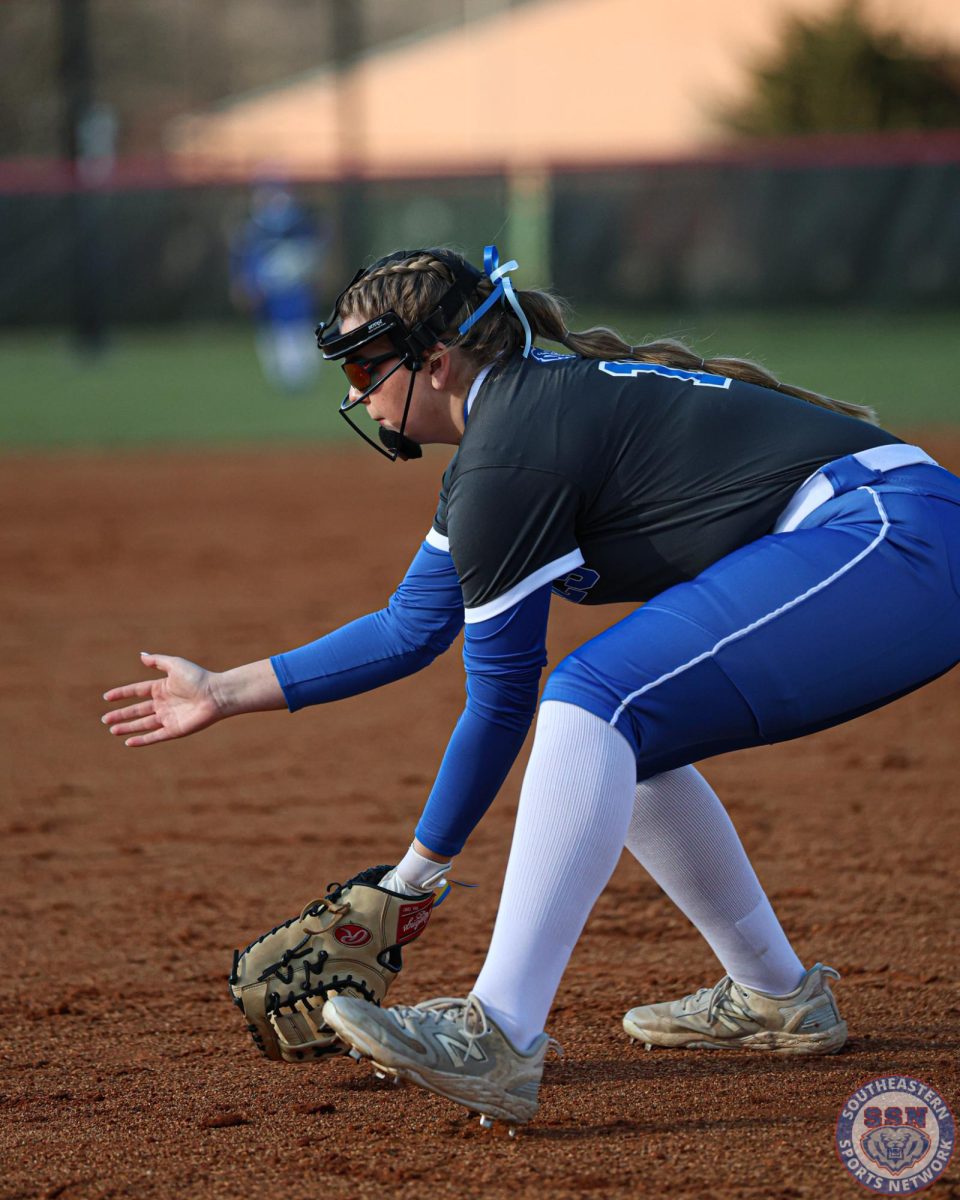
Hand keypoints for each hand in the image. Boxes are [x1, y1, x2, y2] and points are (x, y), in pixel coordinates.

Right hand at [101, 652, 222, 746]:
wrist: (216, 695)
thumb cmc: (198, 677)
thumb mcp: (175, 665)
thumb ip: (158, 661)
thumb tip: (141, 655)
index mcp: (163, 687)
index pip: (137, 691)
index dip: (122, 694)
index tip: (107, 697)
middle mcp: (164, 703)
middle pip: (137, 710)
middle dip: (121, 715)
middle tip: (105, 719)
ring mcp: (169, 717)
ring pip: (143, 724)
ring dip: (128, 727)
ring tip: (112, 730)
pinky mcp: (175, 730)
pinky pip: (155, 736)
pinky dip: (142, 740)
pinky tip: (129, 742)